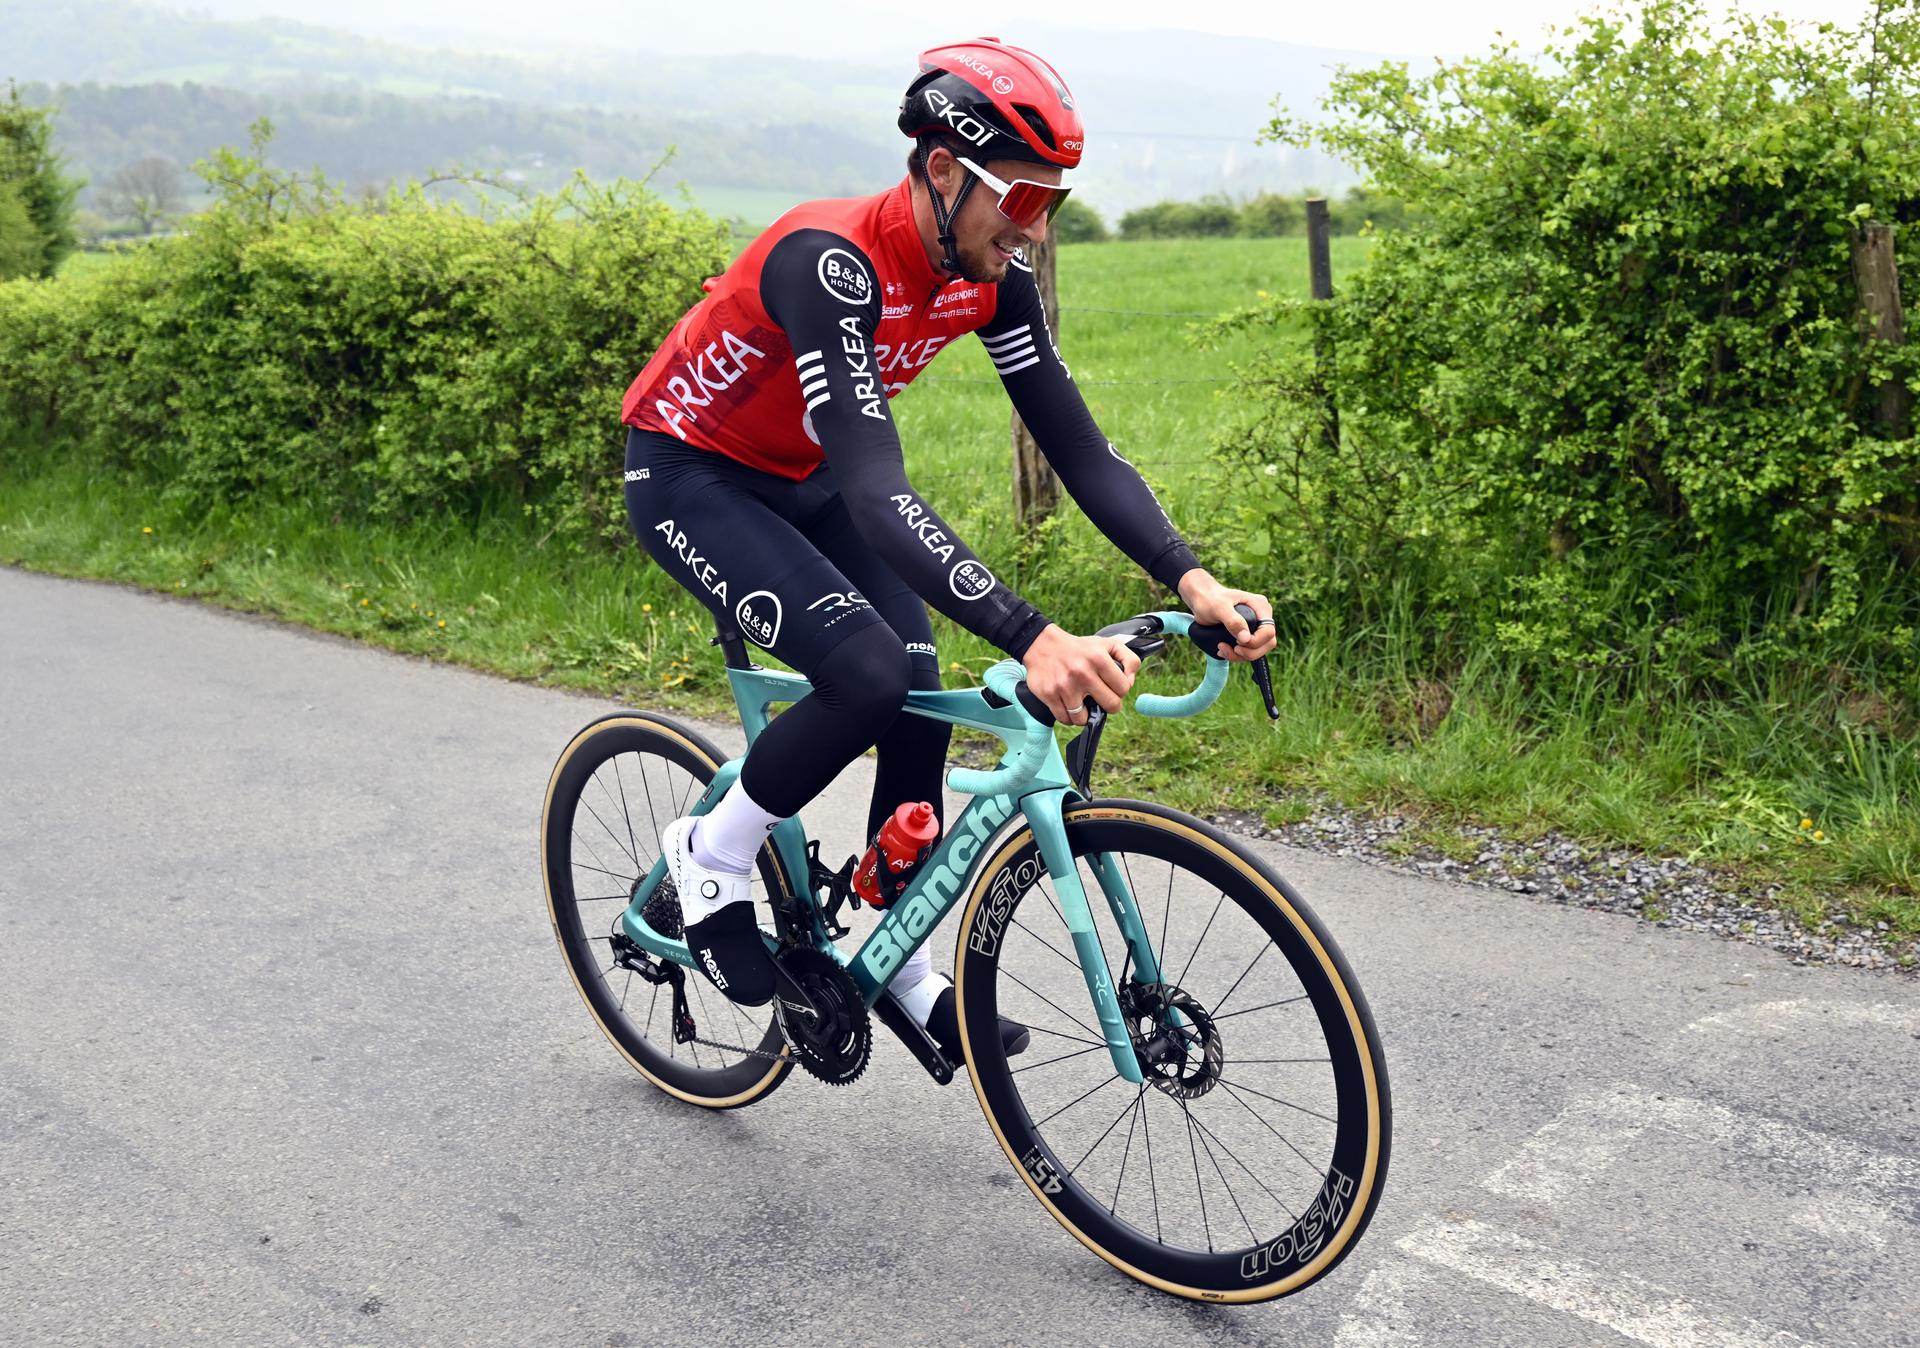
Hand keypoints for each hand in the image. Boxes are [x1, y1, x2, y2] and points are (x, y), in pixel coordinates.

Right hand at [1021, 624, 1142, 725]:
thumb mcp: (1107, 644)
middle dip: (1109, 705)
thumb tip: (1131, 681)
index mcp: (1099, 659)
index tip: (1112, 687)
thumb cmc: (1079, 648)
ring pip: (1085, 718)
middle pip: (1111, 706)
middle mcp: (1082, 672)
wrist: (1042, 644)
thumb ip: (1129, 659)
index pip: (1124, 688)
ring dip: (1085, 715)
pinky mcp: (1049, 694)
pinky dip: (1069, 718)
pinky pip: (1065, 719)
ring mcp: (1065, 686)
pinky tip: (1069, 706)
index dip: (1120, 690)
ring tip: (1083, 704)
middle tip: (1101, 699)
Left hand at [1176, 569, 1276, 660]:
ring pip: (1258, 650)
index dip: (1255, 642)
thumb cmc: (1210, 599)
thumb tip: (1246, 638)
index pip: (1268, 631)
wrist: (1202, 600)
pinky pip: (1249, 651)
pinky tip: (1223, 650)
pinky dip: (1237, 655)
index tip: (1237, 642)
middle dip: (1249, 652)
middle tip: (1232, 649)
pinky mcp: (1248, 635)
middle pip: (1268, 643)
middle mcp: (1261, 617)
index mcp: (1260, 606)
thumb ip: (1233, 621)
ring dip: (1241, 656)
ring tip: (1222, 648)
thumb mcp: (1219, 608)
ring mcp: (1255, 627)